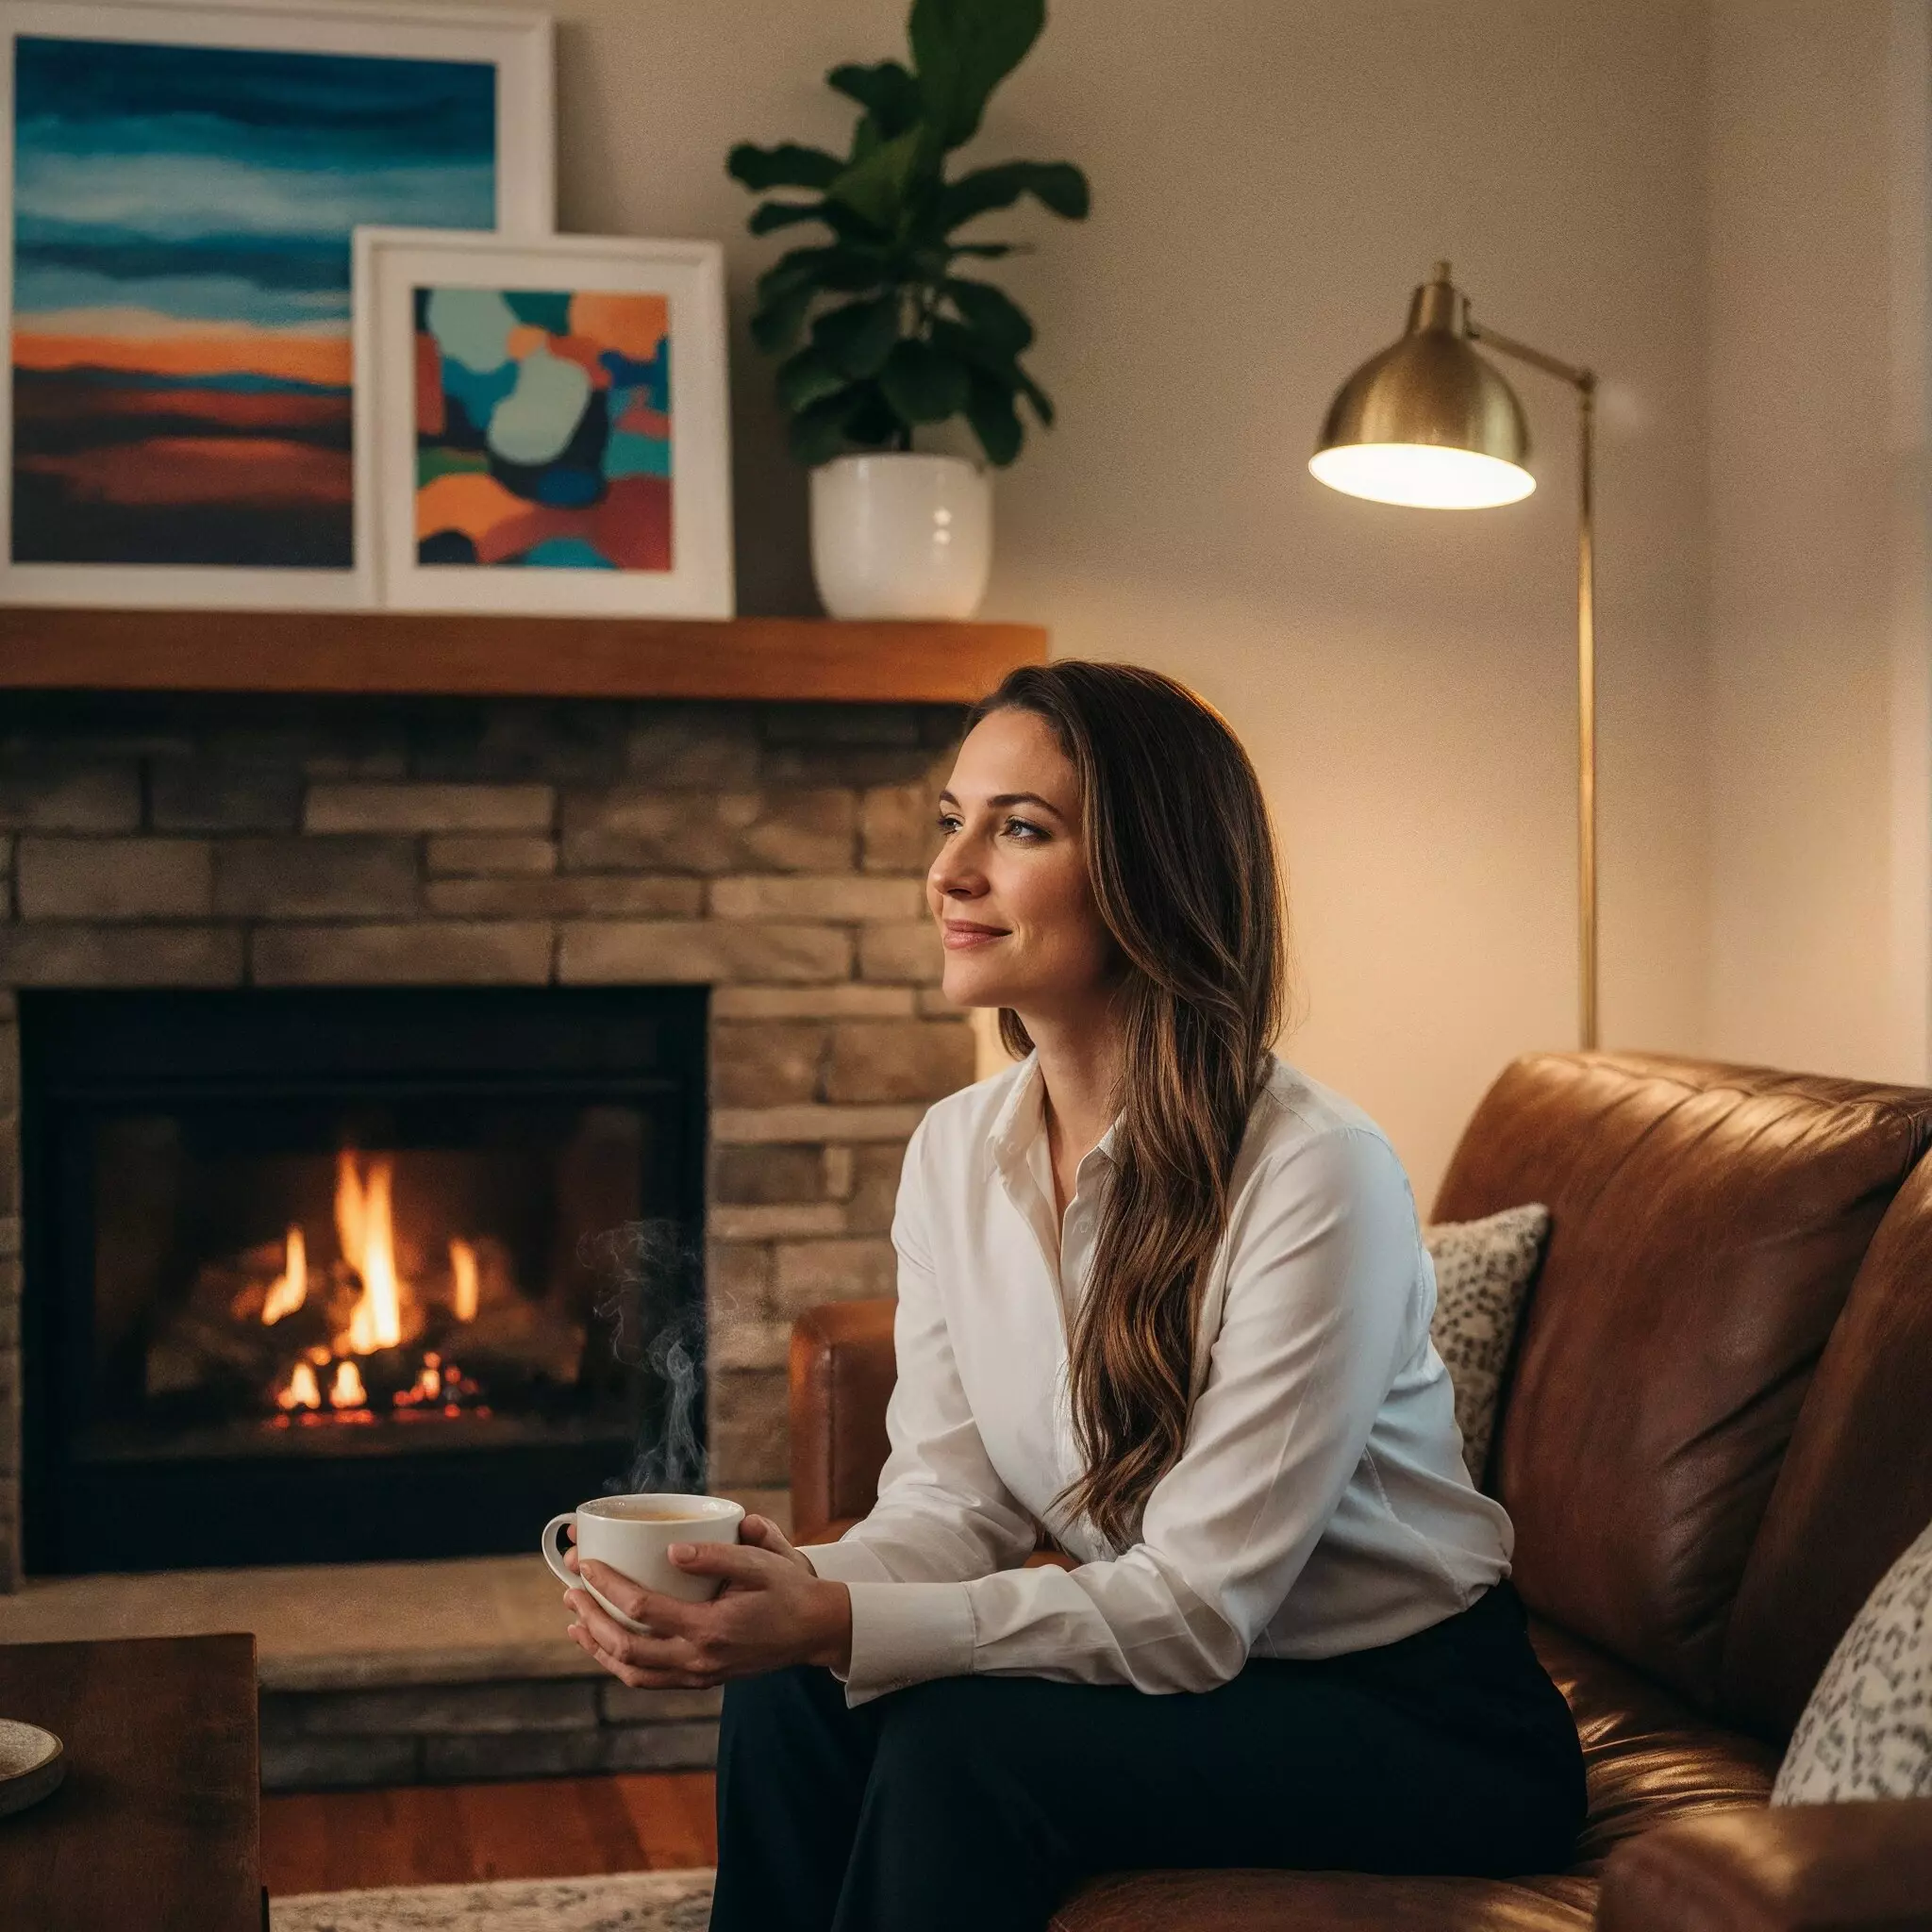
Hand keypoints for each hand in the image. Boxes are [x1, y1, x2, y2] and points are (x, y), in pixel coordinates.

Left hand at [562, 1513, 851, 1688]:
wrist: (814, 1630)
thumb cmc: (788, 1590)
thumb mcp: (762, 1563)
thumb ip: (718, 1556)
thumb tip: (672, 1550)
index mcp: (712, 1628)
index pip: (644, 1610)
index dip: (608, 1586)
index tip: (588, 1563)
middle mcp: (699, 1659)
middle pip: (626, 1648)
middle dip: (591, 1618)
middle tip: (569, 1588)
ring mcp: (697, 1674)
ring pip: (631, 1672)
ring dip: (597, 1645)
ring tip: (574, 1618)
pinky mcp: (698, 1678)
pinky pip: (647, 1679)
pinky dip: (618, 1663)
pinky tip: (604, 1643)